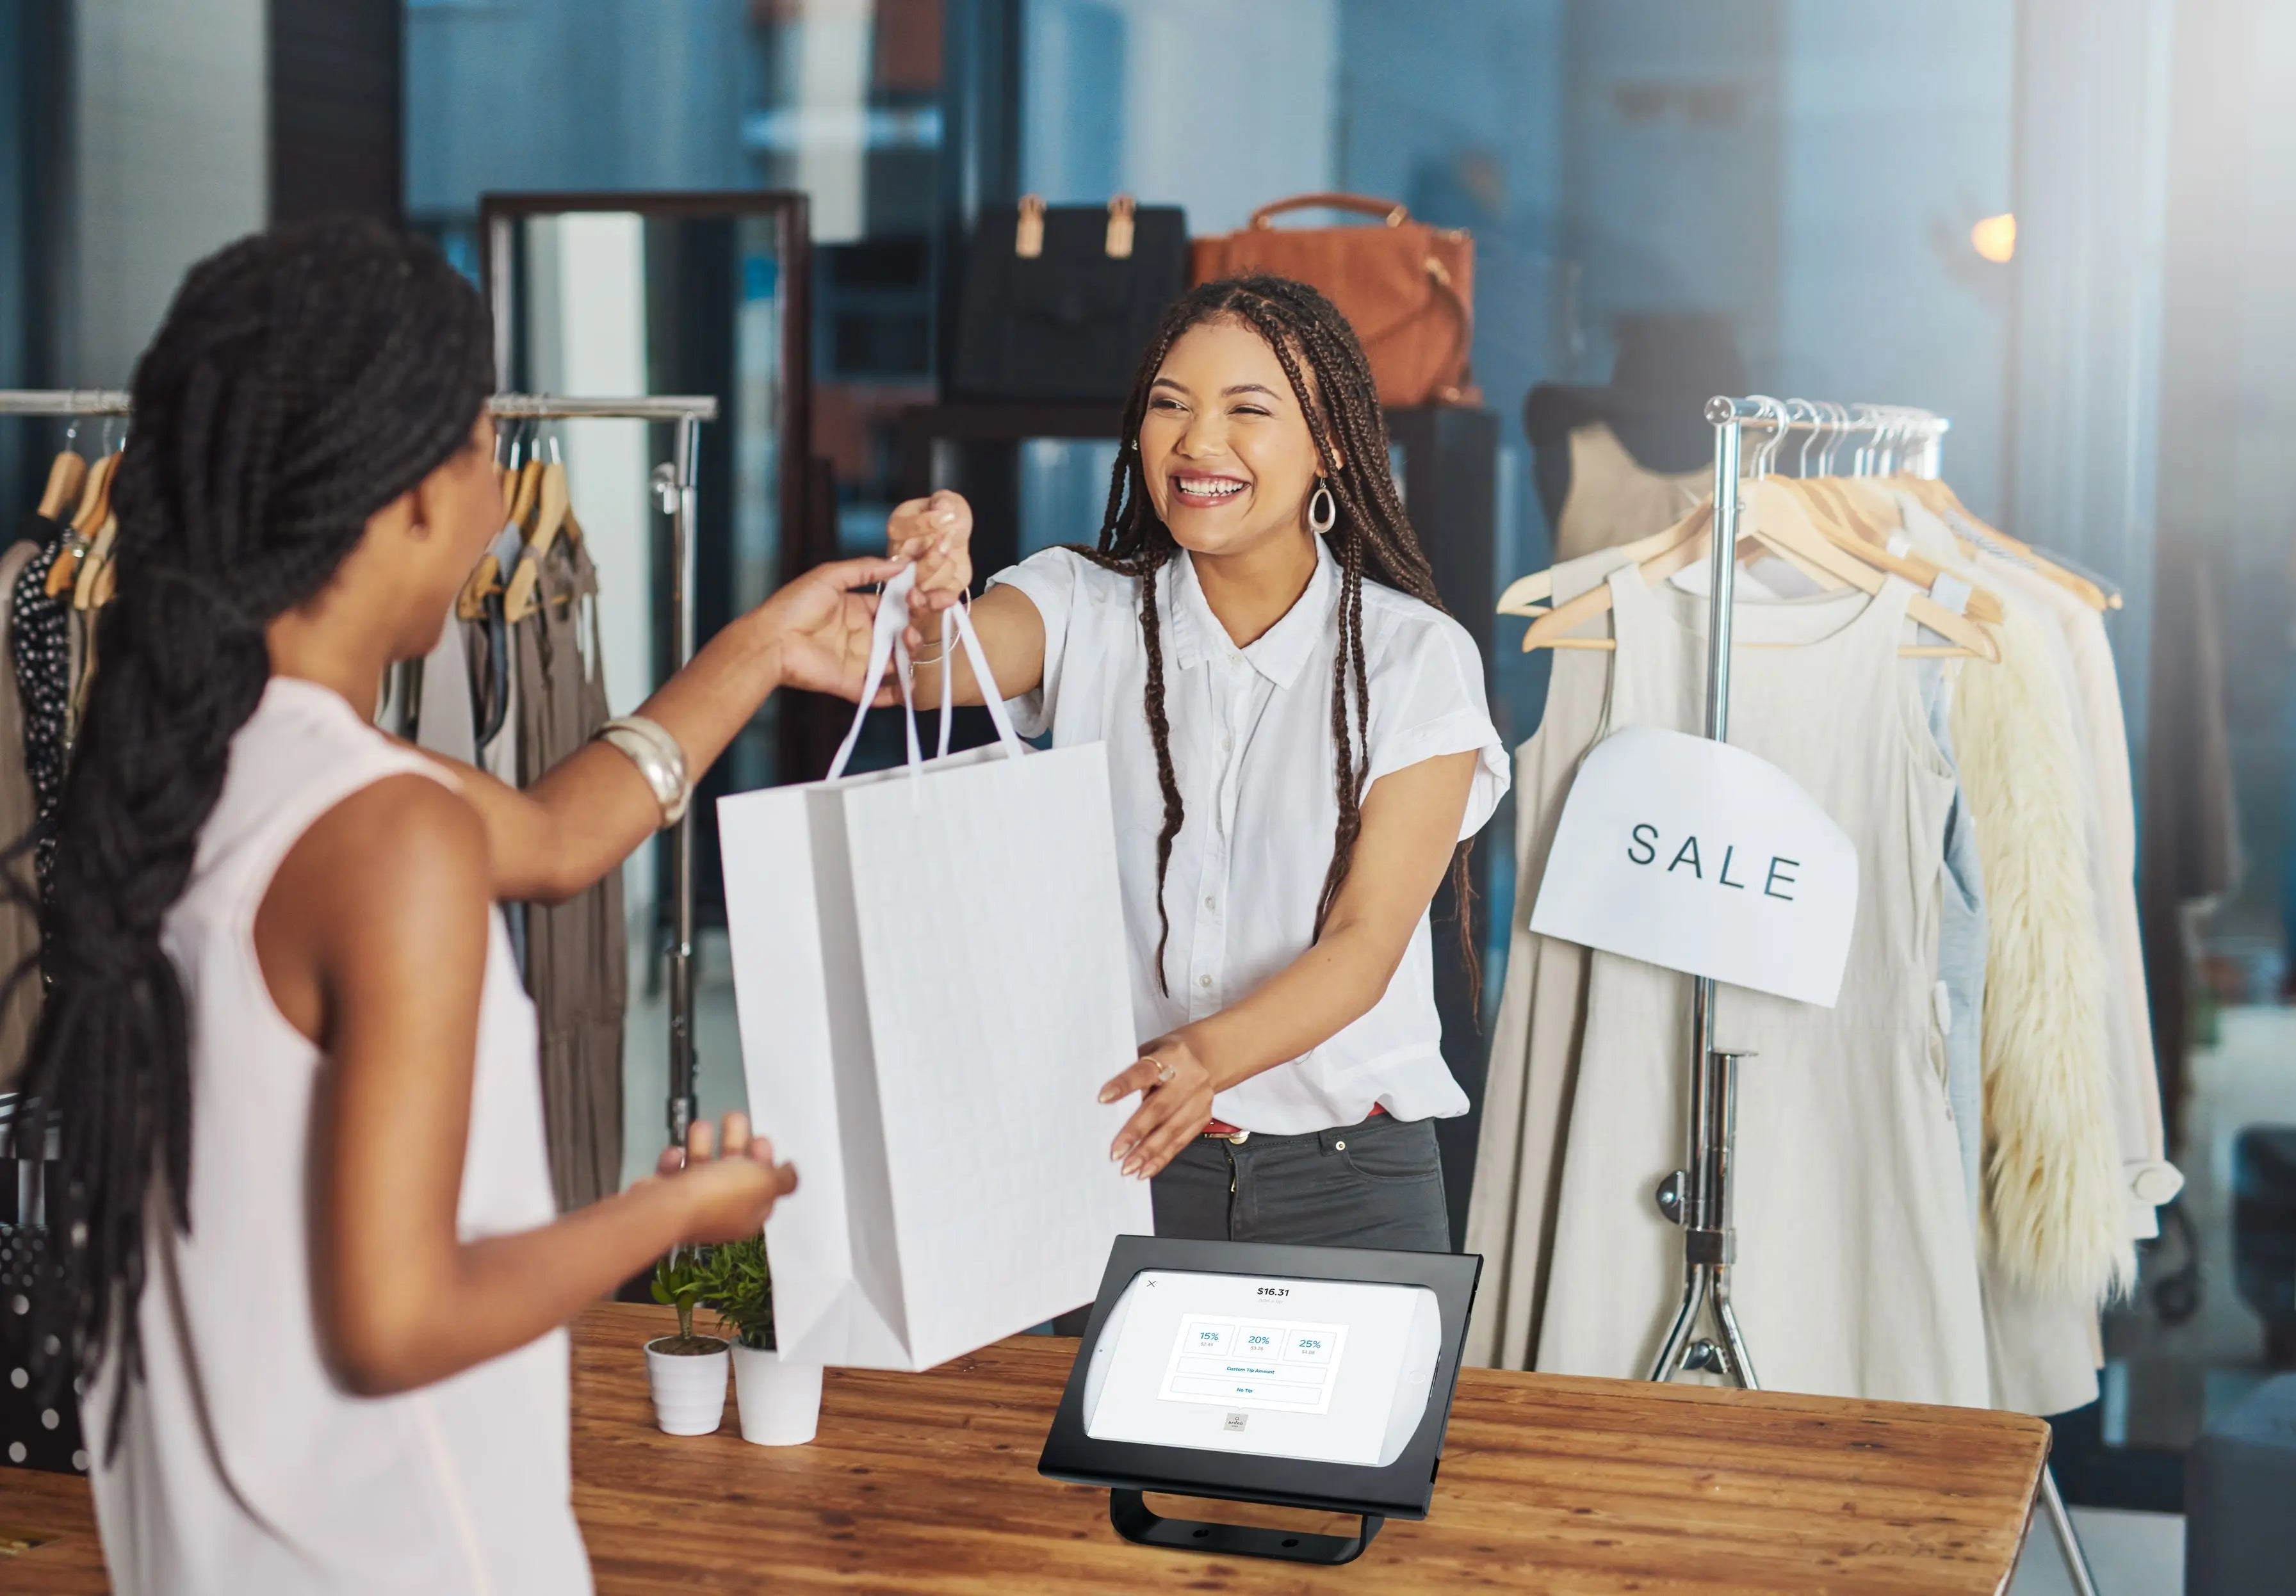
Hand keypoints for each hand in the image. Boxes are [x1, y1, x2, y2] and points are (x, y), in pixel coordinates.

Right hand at [655, 1111, 798, 1244]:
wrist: (663, 1206)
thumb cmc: (715, 1195)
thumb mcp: (764, 1182)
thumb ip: (783, 1178)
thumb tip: (792, 1175)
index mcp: (747, 1216)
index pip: (762, 1190)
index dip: (766, 1164)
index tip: (761, 1141)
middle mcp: (718, 1214)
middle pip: (731, 1176)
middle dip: (735, 1145)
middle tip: (735, 1120)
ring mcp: (690, 1207)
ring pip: (701, 1171)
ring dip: (703, 1146)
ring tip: (703, 1126)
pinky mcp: (663, 1199)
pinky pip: (671, 1175)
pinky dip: (675, 1161)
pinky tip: (676, 1151)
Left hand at [750, 553, 911, 704]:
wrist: (770, 640)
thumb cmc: (794, 605)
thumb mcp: (829, 576)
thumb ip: (865, 569)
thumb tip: (901, 564)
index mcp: (860, 609)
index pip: (897, 606)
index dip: (915, 601)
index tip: (923, 594)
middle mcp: (864, 635)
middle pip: (903, 632)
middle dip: (919, 623)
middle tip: (922, 615)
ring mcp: (860, 661)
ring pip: (899, 660)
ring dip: (912, 650)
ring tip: (908, 638)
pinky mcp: (853, 683)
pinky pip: (880, 694)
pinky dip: (898, 694)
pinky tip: (911, 683)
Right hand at [886, 490, 974, 625]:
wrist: (958, 538)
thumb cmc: (948, 518)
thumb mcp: (949, 502)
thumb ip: (944, 501)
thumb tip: (943, 506)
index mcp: (899, 528)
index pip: (901, 529)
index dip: (924, 524)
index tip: (948, 515)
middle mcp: (899, 556)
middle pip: (908, 564)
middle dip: (933, 556)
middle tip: (949, 539)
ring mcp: (912, 578)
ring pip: (924, 583)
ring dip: (946, 568)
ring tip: (952, 553)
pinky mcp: (930, 594)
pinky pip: (933, 602)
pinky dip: (941, 600)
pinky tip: (947, 598)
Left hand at [1099, 1035, 1217, 1179]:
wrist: (1205, 1056)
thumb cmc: (1165, 1057)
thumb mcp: (1149, 1053)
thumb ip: (1133, 1074)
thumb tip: (1104, 1106)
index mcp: (1171, 1055)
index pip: (1144, 1071)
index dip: (1124, 1085)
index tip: (1103, 1098)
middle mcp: (1189, 1077)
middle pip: (1160, 1107)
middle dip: (1136, 1131)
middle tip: (1116, 1151)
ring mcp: (1200, 1099)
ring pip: (1171, 1129)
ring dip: (1148, 1151)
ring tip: (1128, 1167)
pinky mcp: (1203, 1117)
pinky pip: (1181, 1141)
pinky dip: (1161, 1158)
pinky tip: (1145, 1170)